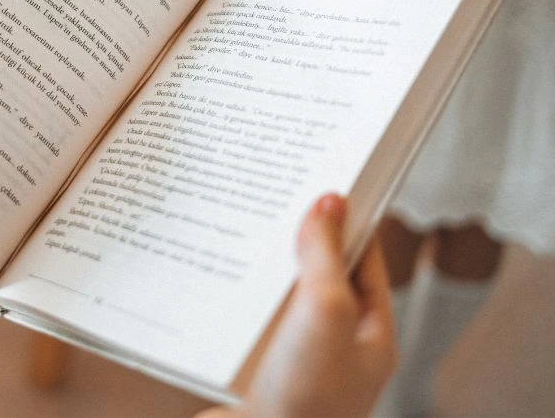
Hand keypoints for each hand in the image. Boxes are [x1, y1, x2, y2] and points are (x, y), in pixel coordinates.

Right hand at [198, 195, 395, 417]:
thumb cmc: (304, 398)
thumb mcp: (327, 311)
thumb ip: (325, 254)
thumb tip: (330, 201)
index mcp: (368, 332)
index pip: (365, 260)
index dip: (347, 219)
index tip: (322, 180)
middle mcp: (332, 344)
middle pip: (317, 273)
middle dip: (295, 236)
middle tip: (270, 192)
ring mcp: (291, 357)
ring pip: (275, 294)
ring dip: (257, 262)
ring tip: (233, 221)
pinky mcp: (253, 366)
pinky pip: (244, 318)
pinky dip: (230, 292)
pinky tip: (208, 269)